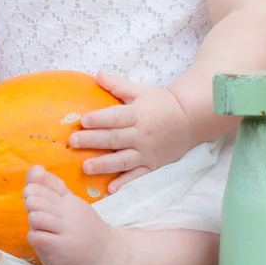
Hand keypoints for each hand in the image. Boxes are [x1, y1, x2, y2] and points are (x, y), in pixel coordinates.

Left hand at [71, 73, 194, 192]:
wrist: (191, 119)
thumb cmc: (162, 104)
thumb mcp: (141, 91)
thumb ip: (118, 86)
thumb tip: (97, 74)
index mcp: (138, 114)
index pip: (116, 117)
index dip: (99, 119)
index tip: (83, 121)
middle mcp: (142, 135)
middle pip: (115, 139)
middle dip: (93, 140)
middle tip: (74, 142)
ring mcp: (147, 152)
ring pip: (123, 160)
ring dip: (104, 164)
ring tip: (86, 167)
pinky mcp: (153, 165)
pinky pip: (138, 176)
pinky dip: (126, 183)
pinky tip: (111, 189)